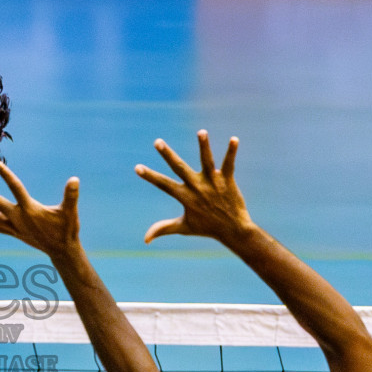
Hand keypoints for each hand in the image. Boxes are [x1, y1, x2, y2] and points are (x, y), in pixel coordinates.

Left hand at [0, 161, 80, 260]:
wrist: (62, 252)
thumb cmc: (67, 229)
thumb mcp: (70, 212)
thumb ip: (71, 196)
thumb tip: (74, 179)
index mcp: (30, 209)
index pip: (16, 188)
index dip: (6, 176)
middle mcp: (18, 218)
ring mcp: (14, 227)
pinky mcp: (14, 232)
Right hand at [136, 131, 253, 245]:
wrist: (233, 230)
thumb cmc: (207, 228)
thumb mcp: (183, 227)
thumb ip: (163, 228)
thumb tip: (145, 239)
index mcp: (185, 197)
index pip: (163, 185)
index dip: (150, 176)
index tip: (137, 167)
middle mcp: (197, 187)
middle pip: (180, 168)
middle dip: (168, 154)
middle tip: (157, 142)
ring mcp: (213, 182)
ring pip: (207, 161)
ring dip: (204, 146)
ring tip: (201, 132)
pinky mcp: (227, 180)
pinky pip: (229, 163)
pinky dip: (231, 151)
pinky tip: (234, 139)